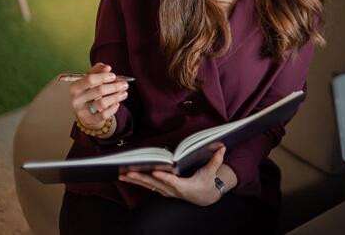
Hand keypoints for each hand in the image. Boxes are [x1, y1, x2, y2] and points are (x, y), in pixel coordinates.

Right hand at [69, 63, 128, 130]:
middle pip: (99, 91)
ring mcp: (82, 111)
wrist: (85, 112)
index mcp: (75, 87)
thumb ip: (98, 70)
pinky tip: (117, 104)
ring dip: (116, 97)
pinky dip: (113, 109)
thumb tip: (107, 67)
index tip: (114, 76)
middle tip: (125, 84)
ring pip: (102, 103)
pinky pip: (104, 115)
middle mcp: (76, 99)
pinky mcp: (89, 120)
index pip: (89, 79)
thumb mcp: (91, 79)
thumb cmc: (89, 91)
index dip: (103, 77)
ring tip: (124, 93)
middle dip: (115, 86)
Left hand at [118, 147, 235, 205]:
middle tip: (127, 172)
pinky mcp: (163, 190)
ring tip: (122, 175)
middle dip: (141, 178)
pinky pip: (148, 186)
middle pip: (155, 184)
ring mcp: (166, 191)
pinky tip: (128, 176)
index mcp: (185, 187)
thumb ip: (216, 160)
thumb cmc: (207, 183)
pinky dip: (138, 181)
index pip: (173, 182)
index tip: (155, 171)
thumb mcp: (212, 172)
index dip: (164, 177)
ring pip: (149, 186)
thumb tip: (222, 148)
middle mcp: (173, 191)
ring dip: (135, 180)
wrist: (204, 196)